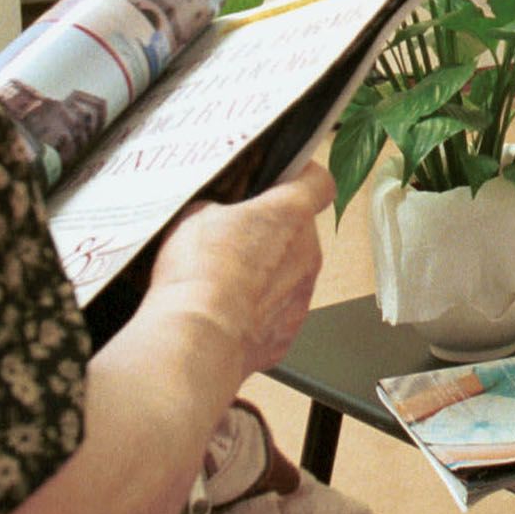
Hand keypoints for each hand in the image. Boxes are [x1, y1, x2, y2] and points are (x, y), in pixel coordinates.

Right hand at [143, 161, 334, 380]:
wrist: (199, 336)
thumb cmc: (199, 272)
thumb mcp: (196, 215)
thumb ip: (221, 207)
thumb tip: (219, 213)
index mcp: (290, 213)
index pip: (319, 182)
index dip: (303, 177)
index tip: (286, 178)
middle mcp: (307, 252)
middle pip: (297, 231)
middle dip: (270, 232)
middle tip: (232, 237)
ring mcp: (302, 295)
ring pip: (288, 273)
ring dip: (263, 273)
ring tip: (222, 280)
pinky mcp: (288, 331)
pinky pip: (276, 311)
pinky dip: (255, 310)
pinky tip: (224, 311)